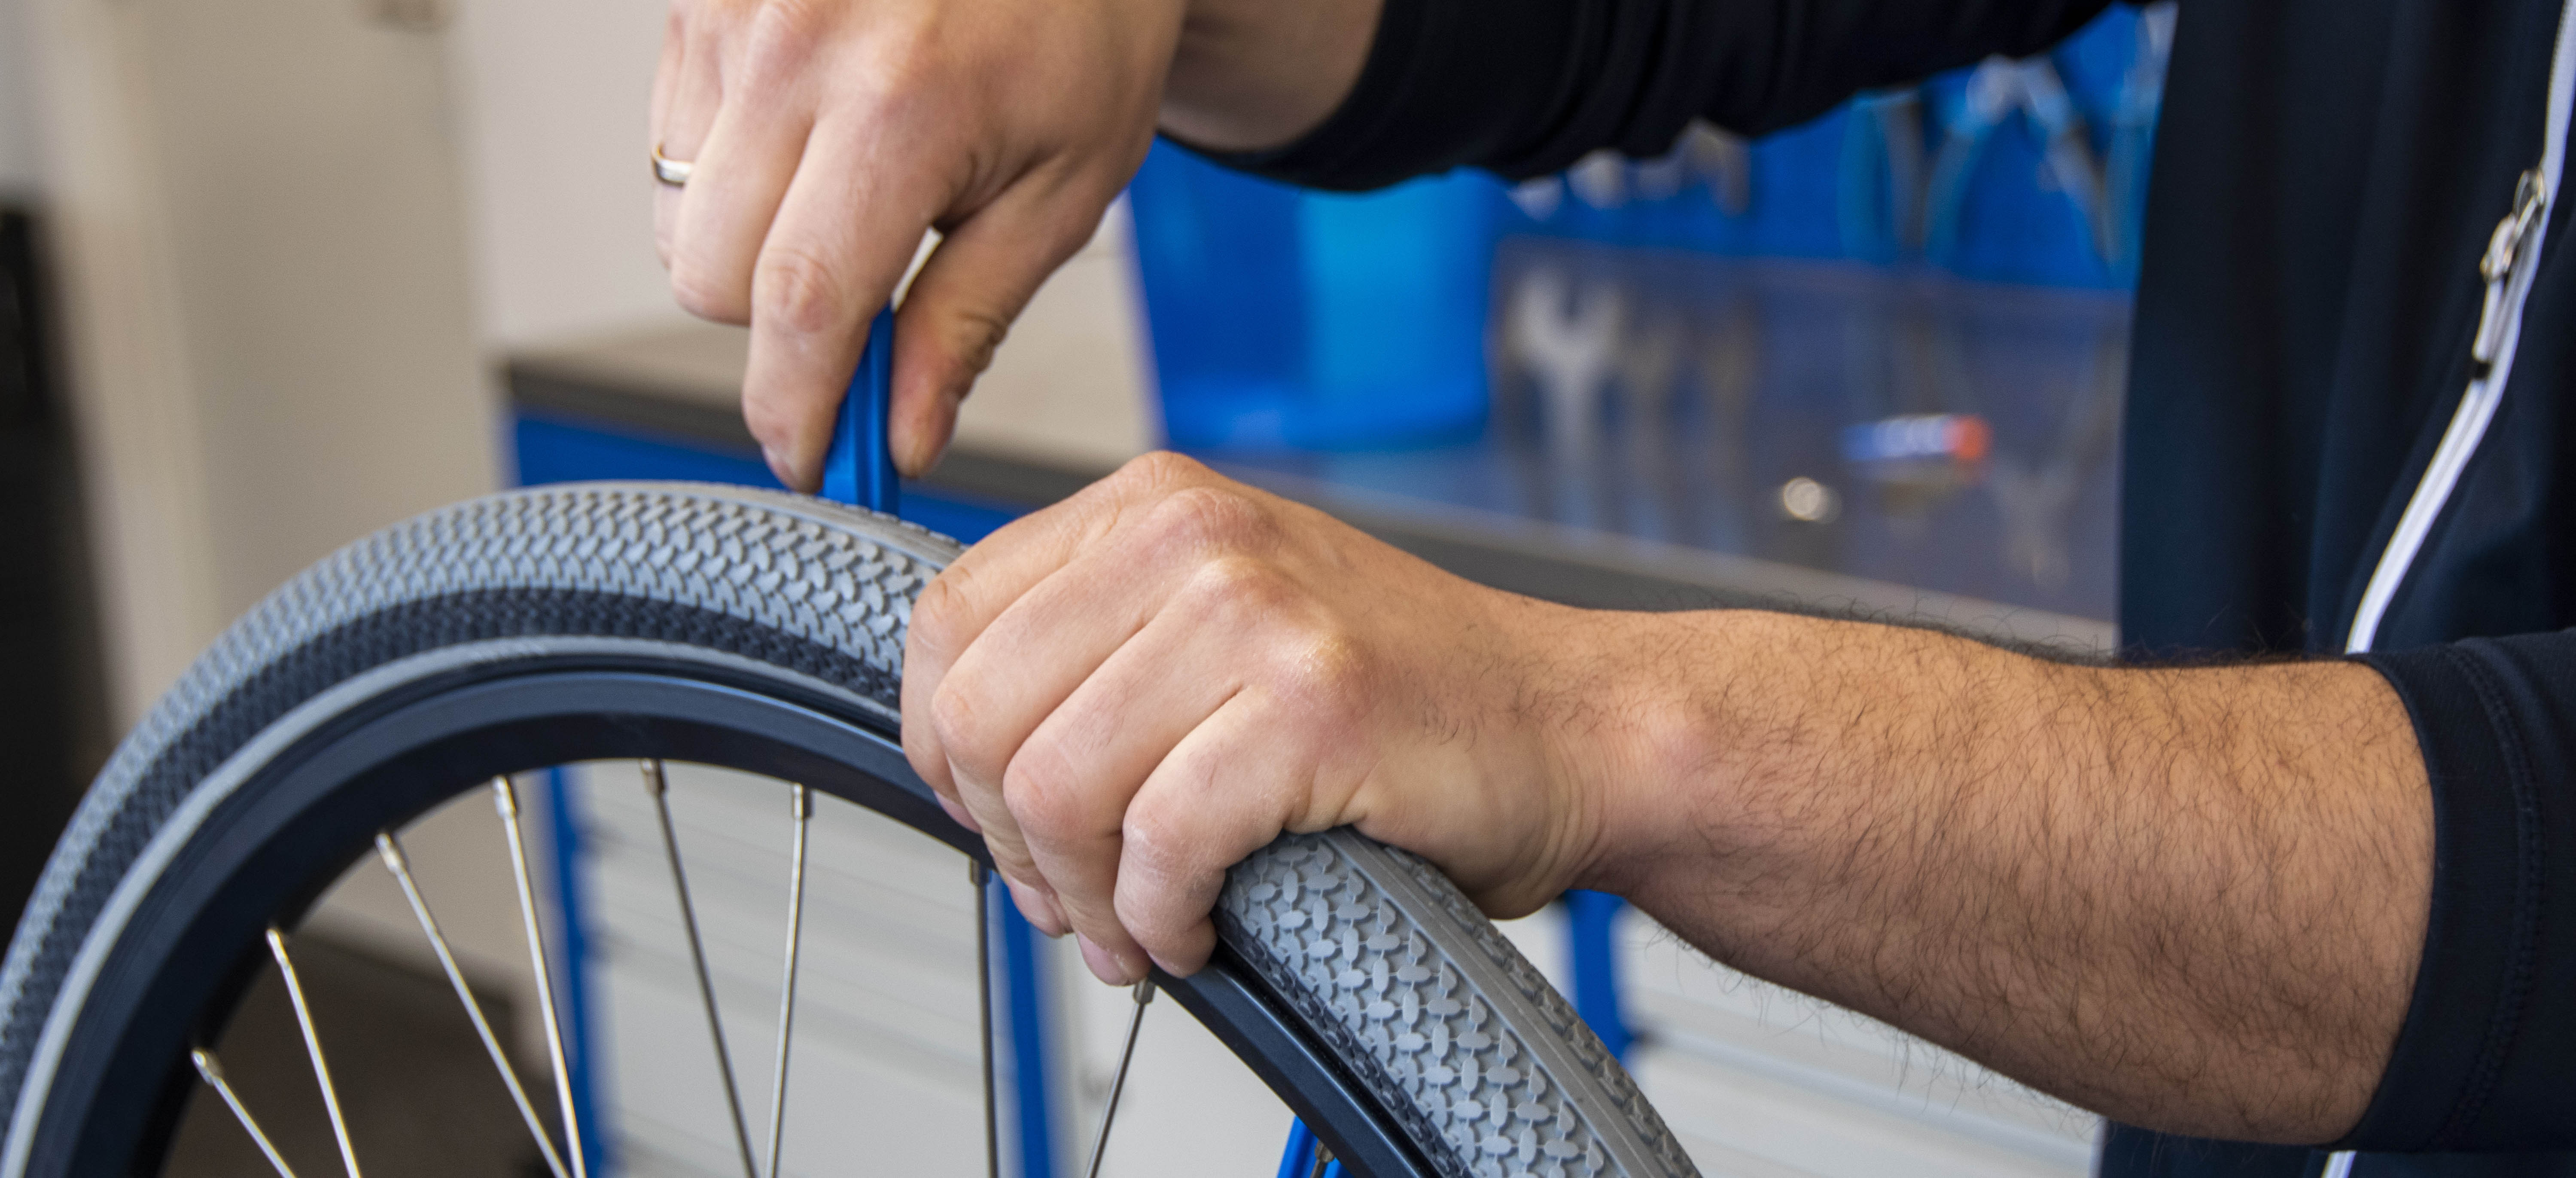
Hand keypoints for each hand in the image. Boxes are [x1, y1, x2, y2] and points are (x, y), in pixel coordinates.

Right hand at [651, 0, 1379, 489]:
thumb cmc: (1081, 27)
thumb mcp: (1062, 190)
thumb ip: (967, 321)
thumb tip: (901, 433)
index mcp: (901, 107)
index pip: (803, 306)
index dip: (795, 408)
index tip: (811, 459)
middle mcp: (796, 49)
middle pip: (709, 276)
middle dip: (778, 327)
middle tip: (866, 310)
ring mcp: (735, 11)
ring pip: (678, 216)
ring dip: (748, 247)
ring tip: (849, 199)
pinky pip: (672, 140)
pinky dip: (730, 171)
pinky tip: (812, 139)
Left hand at [902, 454, 1634, 983]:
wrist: (1574, 726)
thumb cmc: (1404, 697)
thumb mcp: (1226, 618)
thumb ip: (1099, 646)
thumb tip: (963, 751)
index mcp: (1156, 506)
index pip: (949, 618)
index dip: (941, 745)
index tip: (986, 814)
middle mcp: (1196, 537)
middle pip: (986, 714)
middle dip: (1006, 840)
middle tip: (1065, 900)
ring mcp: (1258, 616)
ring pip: (1057, 787)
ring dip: (1084, 898)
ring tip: (1134, 927)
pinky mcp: (1313, 710)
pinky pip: (1160, 845)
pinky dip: (1161, 918)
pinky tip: (1199, 928)